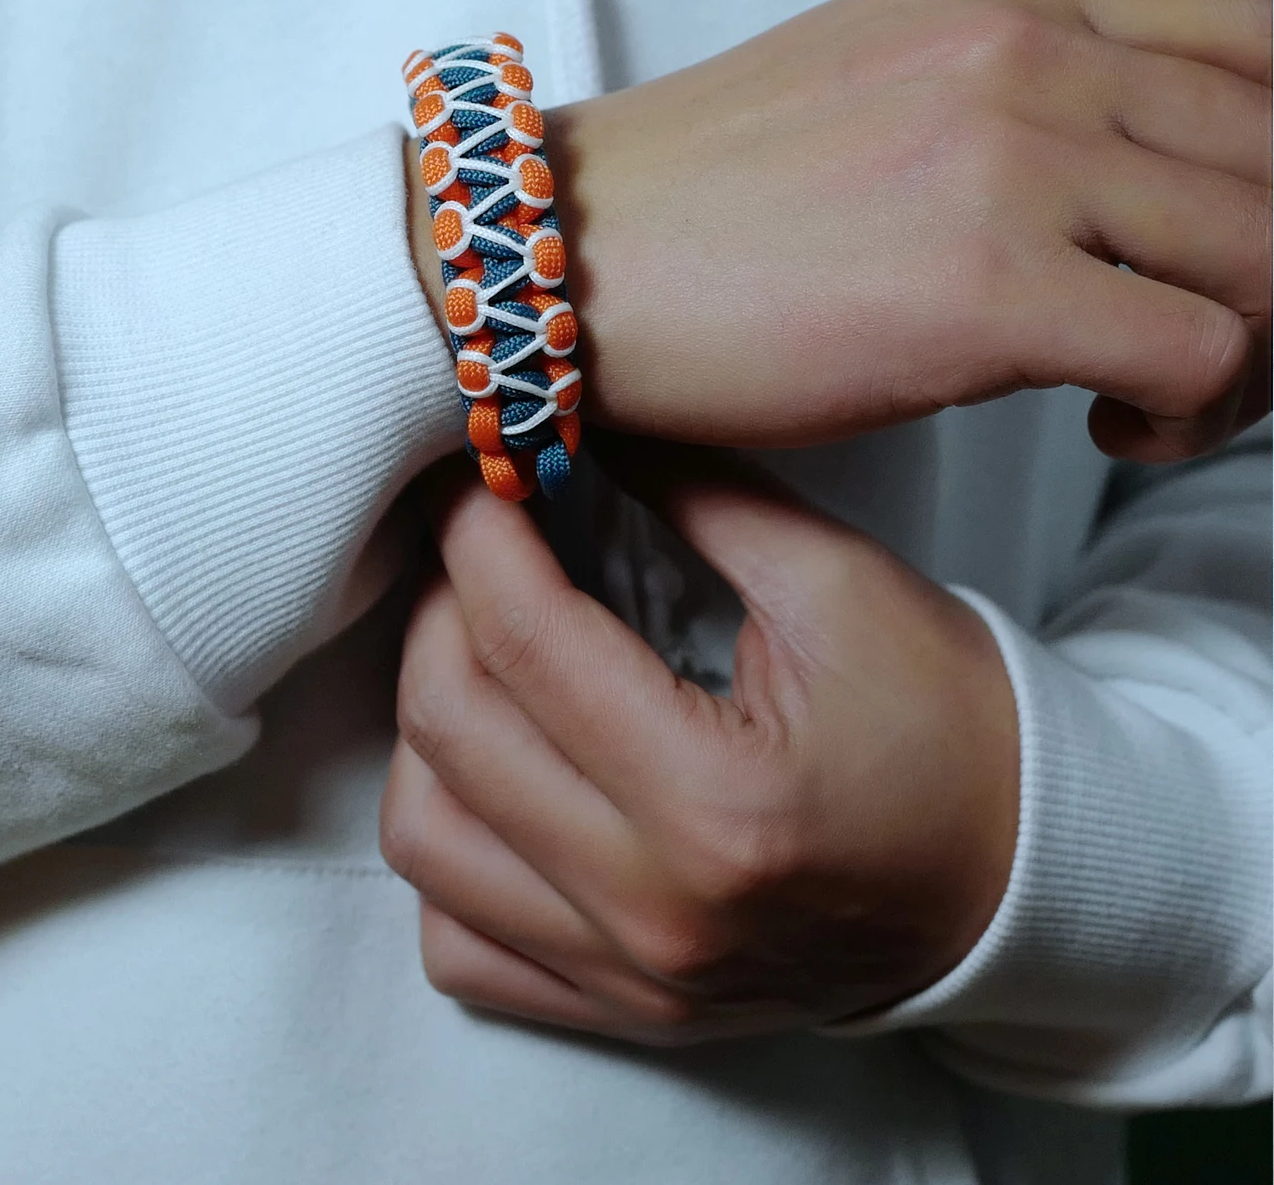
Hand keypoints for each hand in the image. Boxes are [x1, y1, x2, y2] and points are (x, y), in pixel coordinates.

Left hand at [379, 446, 1019, 1042]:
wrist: (1019, 878)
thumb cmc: (947, 722)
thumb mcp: (840, 586)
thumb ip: (700, 496)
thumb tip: (577, 434)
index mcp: (718, 800)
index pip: (525, 642)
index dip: (479, 537)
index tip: (477, 480)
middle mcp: (656, 910)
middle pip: (449, 733)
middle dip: (438, 611)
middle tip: (481, 554)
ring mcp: (632, 977)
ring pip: (424, 841)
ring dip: (429, 729)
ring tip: (483, 660)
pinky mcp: (625, 1010)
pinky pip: (458, 945)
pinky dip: (451, 852)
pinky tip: (498, 782)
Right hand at [412, 0, 1270, 461]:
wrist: (556, 262)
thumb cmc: (695, 204)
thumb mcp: (876, 90)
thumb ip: (1011, 103)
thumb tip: (1116, 192)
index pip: (1256, 40)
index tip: (1235, 242)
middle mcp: (1025, 52)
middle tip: (1223, 345)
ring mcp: (1010, 160)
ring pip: (1269, 256)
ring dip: (1255, 349)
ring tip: (1169, 399)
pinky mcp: (986, 289)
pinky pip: (1202, 353)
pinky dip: (1197, 411)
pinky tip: (1114, 431)